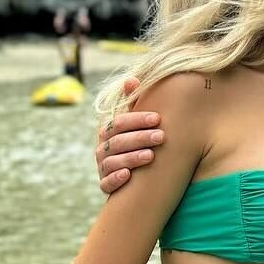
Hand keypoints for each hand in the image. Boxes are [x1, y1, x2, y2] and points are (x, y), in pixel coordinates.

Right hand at [98, 76, 164, 192]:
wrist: (133, 176)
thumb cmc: (136, 143)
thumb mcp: (133, 124)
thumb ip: (133, 104)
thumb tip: (133, 79)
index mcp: (108, 132)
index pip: (119, 122)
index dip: (137, 119)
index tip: (157, 118)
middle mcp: (102, 148)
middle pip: (118, 141)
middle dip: (140, 138)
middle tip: (161, 137)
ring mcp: (102, 167)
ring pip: (113, 161)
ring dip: (131, 158)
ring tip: (150, 155)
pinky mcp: (105, 184)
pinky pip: (106, 183)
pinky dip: (115, 179)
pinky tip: (128, 175)